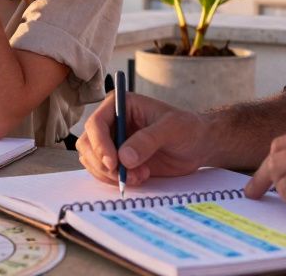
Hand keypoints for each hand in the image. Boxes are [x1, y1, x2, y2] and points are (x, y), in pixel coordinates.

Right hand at [77, 92, 211, 186]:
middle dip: (103, 164)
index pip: (96, 123)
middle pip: (88, 144)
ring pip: (92, 161)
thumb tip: (124, 157)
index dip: (99, 144)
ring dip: (111, 174)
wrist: (198, 146)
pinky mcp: (118, 160)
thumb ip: (148, 140)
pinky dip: (117, 180)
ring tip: (139, 176)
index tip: (113, 163)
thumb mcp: (172, 128)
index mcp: (120, 105)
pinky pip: (104, 173)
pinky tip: (140, 177)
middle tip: (126, 175)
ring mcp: (113, 142)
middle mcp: (112, 123)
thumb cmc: (187, 128)